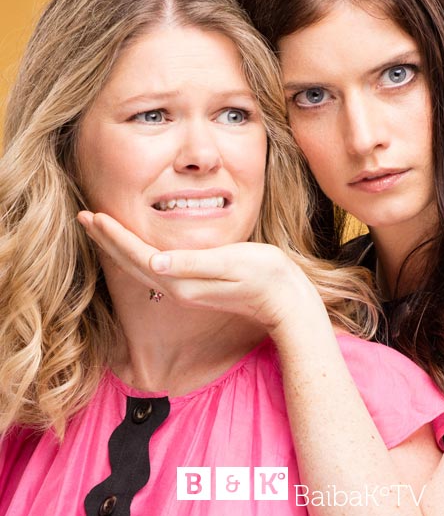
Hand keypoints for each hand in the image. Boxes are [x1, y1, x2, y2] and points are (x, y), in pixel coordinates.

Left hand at [77, 211, 323, 333]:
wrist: (286, 301)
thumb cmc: (265, 276)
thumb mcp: (232, 263)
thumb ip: (193, 263)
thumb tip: (155, 263)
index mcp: (181, 281)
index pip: (137, 255)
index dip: (114, 236)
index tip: (93, 215)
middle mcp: (177, 288)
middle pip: (132, 262)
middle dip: (107, 239)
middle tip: (85, 217)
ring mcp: (186, 288)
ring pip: (141, 264)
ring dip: (119, 245)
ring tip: (103, 228)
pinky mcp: (195, 285)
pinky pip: (155, 266)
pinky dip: (138, 251)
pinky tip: (139, 244)